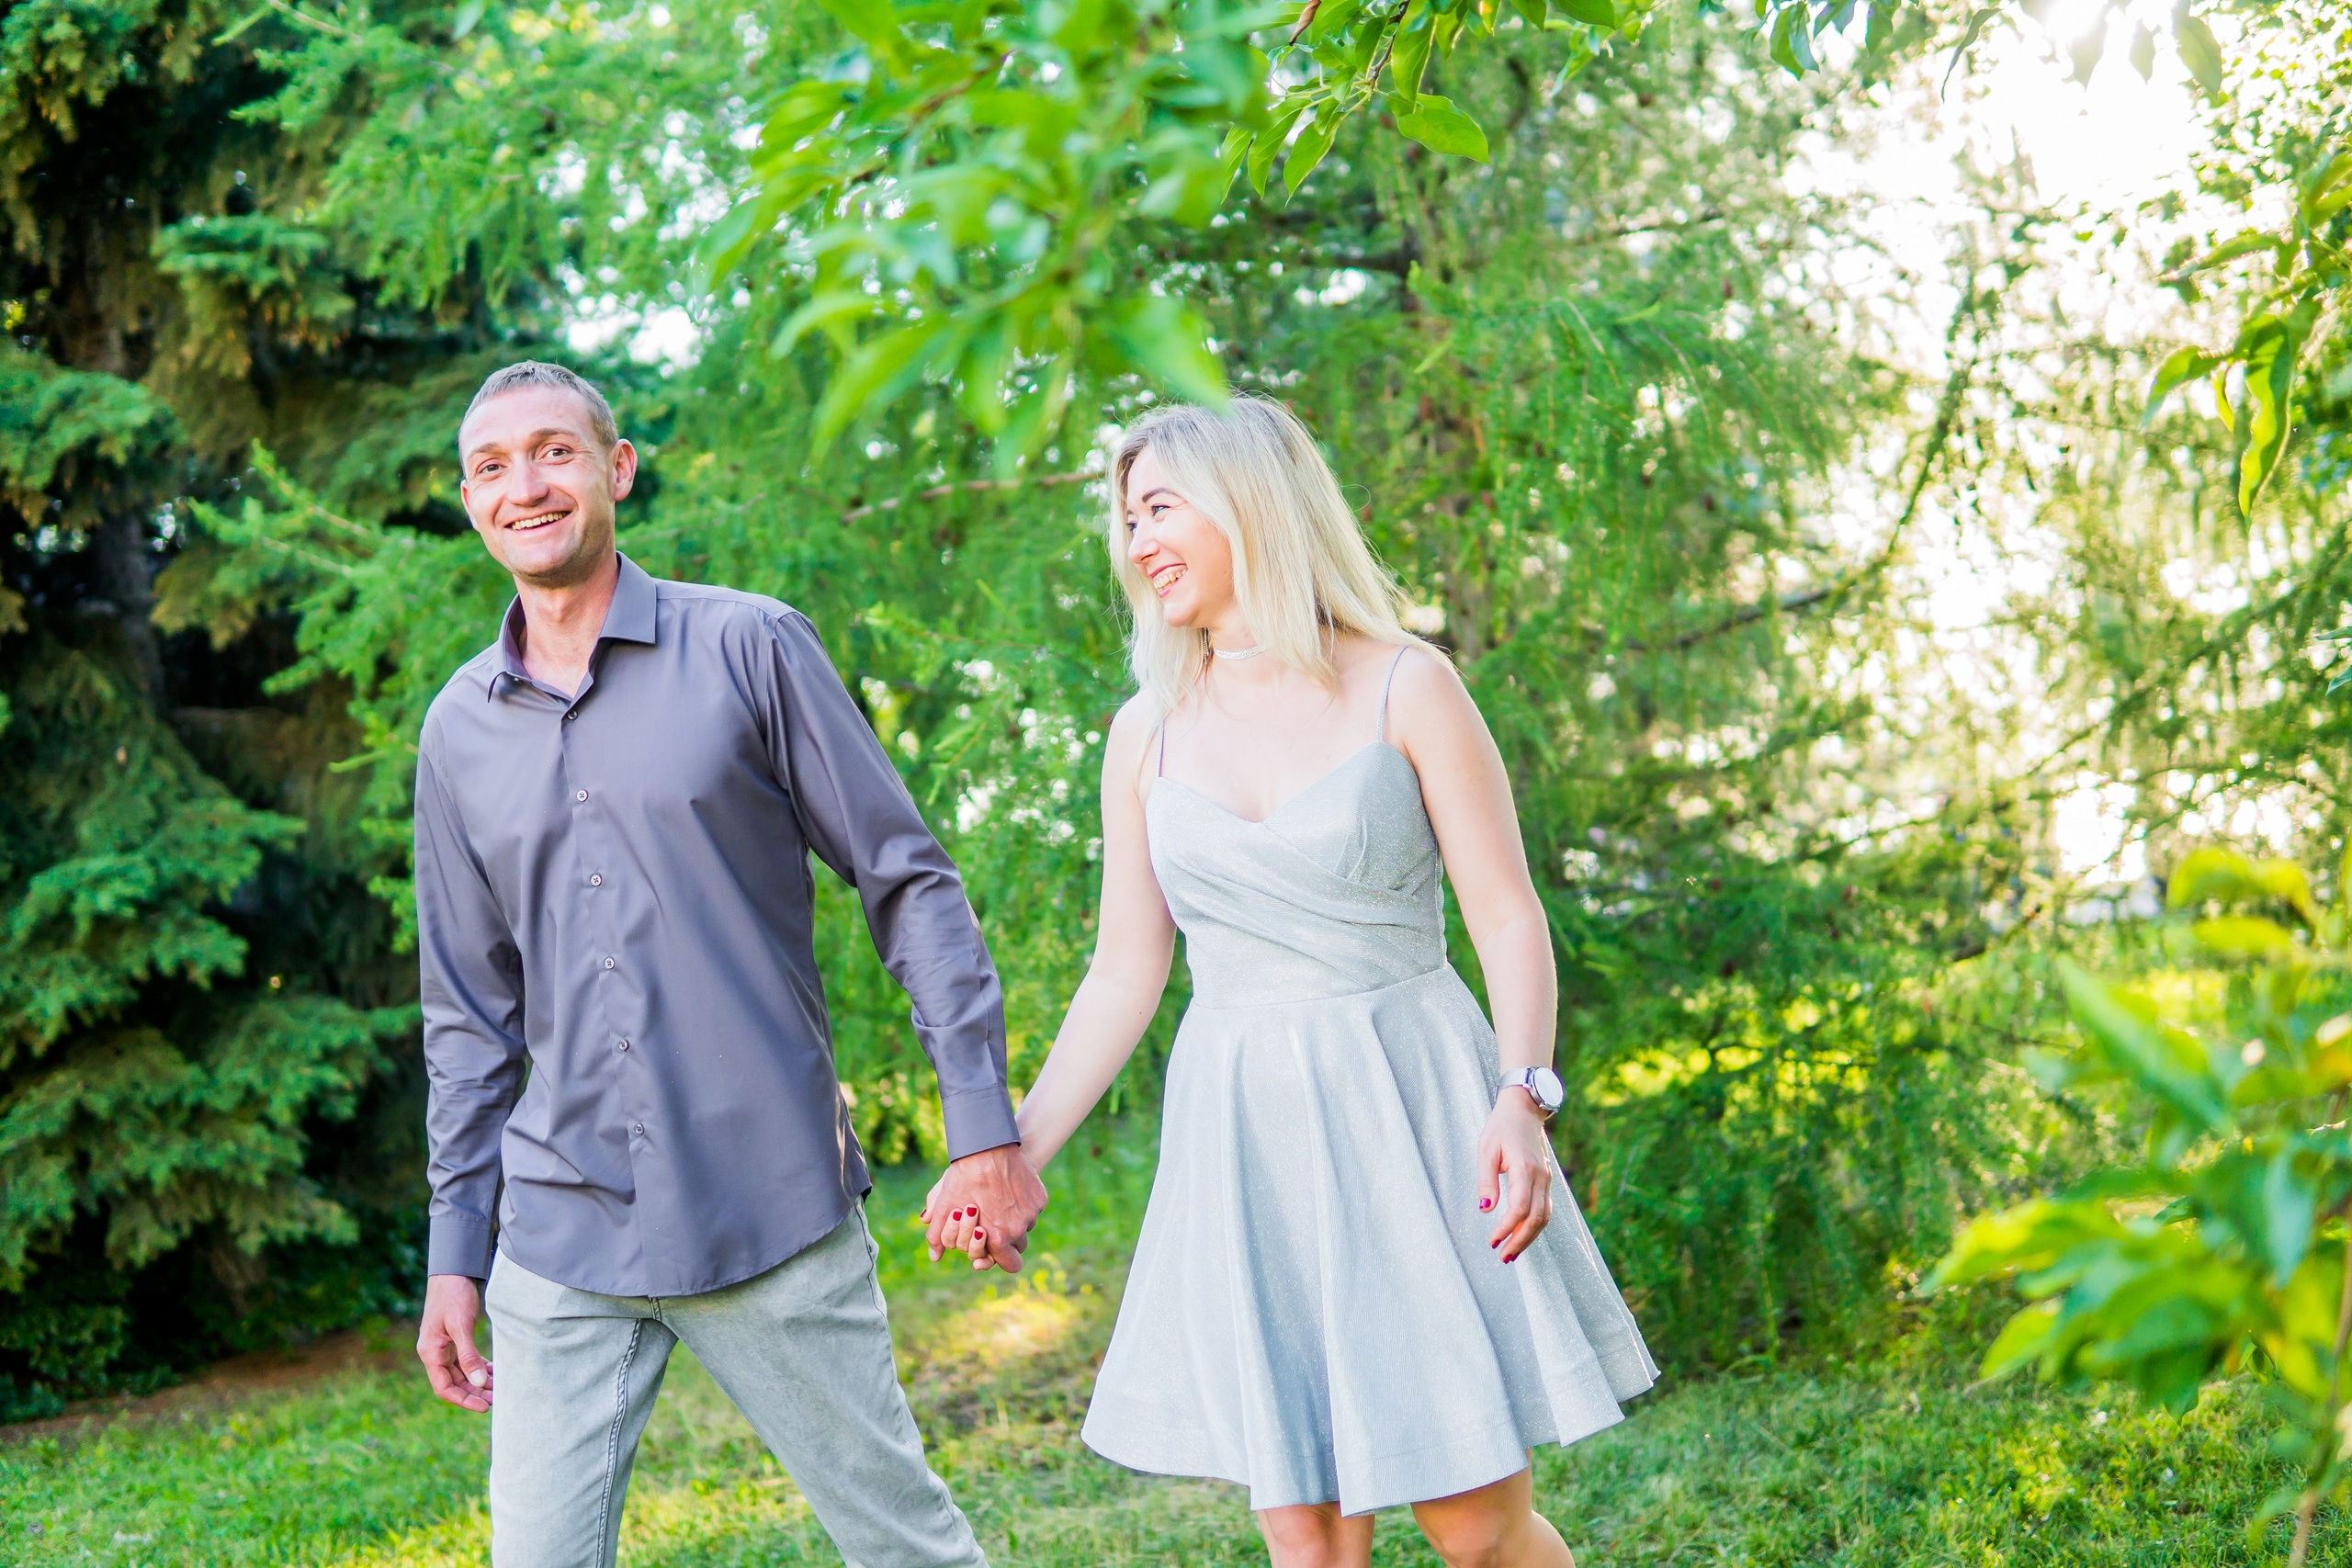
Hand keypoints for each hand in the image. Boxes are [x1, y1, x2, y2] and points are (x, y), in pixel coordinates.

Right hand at [417, 1273, 493, 1411]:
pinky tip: (495, 1373)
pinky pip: (467, 1361)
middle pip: (454, 1384)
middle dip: (475, 1394)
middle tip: (498, 1400)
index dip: (464, 1400)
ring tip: (500, 1390)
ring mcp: (444, 1348)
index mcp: (431, 1353)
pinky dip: (480, 1368)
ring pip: (462, 1374)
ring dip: (479, 1383)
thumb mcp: (461, 1325)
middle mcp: (435, 1354)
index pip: (444, 1388)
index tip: (484, 1406)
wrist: (452, 1274)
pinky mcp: (454, 1341)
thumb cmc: (453, 1296)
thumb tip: (477, 1381)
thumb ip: (468, 1353)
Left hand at [921, 1143, 1046, 1272]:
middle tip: (994, 1223)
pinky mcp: (1040, 1198)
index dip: (1002, 1260)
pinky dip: (1023, 1204)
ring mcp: (1032, 1213)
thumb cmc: (964, 1178)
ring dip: (1016, 1221)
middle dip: (1008, 1241)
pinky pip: (1033, 1209)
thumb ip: (938, 1237)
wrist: (988, 1147)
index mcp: (998, 1238)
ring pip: (1027, 1226)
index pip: (1011, 1265)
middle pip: (1019, 1246)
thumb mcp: (945, 1207)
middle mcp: (1019, 1229)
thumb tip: (934, 1257)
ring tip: (999, 1202)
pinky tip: (1010, 1189)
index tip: (994, 1250)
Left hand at [1477, 1090, 1556, 1263]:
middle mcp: (1540, 1177)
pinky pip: (1545, 1209)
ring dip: (1529, 1238)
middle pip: (1536, 1219)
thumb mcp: (1486, 1150)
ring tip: (1512, 1254)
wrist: (1524, 1110)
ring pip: (1544, 1217)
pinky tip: (1522, 1236)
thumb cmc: (1501, 1128)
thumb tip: (1485, 1209)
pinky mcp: (1547, 1181)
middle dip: (1520, 1241)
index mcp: (1524, 1168)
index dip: (1506, 1228)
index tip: (1492, 1241)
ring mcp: (1547, 1179)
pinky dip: (1535, 1227)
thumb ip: (1486, 1180)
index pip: (1520, 1208)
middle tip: (1503, 1257)